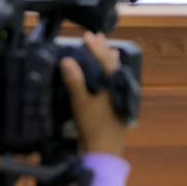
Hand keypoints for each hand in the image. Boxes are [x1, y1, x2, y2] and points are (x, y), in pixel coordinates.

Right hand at [61, 32, 126, 155]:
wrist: (105, 150)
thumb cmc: (94, 126)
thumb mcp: (81, 103)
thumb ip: (75, 81)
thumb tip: (67, 60)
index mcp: (113, 85)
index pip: (105, 61)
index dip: (96, 47)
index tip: (88, 35)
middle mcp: (118, 89)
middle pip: (112, 65)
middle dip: (104, 50)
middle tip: (97, 37)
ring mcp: (118, 97)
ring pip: (114, 74)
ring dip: (108, 61)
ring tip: (109, 50)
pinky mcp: (114, 106)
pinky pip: (113, 84)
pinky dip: (109, 75)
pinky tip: (106, 77)